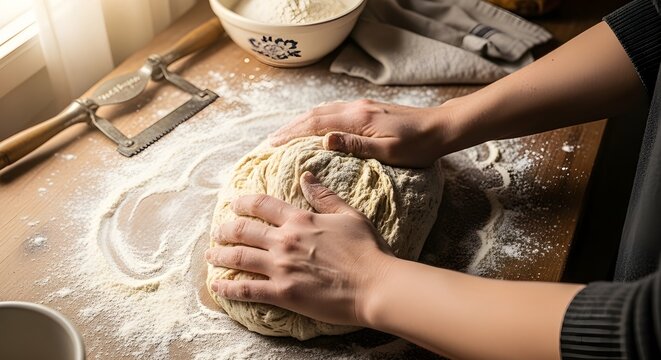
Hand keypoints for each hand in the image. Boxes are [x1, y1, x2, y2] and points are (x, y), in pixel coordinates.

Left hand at [205, 171, 395, 325]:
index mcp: (300, 219)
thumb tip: (306, 176)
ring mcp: (281, 267)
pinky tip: (216, 287)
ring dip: (220, 256)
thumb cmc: (367, 250)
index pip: (263, 205)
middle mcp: (285, 240)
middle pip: (244, 230)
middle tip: (217, 232)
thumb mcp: (349, 215)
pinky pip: (247, 290)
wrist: (375, 285)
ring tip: (210, 255)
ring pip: (239, 258)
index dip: (244, 202)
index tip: (233, 202)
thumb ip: (324, 196)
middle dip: (225, 230)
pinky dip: (228, 289)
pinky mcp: (282, 293)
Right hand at [269, 99, 456, 167]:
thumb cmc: (418, 145)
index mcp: (358, 119)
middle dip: (291, 127)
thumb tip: (325, 139)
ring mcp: (361, 107)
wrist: (441, 128)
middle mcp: (356, 108)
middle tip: (271, 140)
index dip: (292, 133)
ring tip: (286, 133)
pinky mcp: (367, 109)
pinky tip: (314, 127)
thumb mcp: (389, 151)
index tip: (273, 143)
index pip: (316, 124)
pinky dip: (317, 119)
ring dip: (302, 121)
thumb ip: (356, 145)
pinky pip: (334, 111)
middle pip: (315, 114)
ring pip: (323, 111)